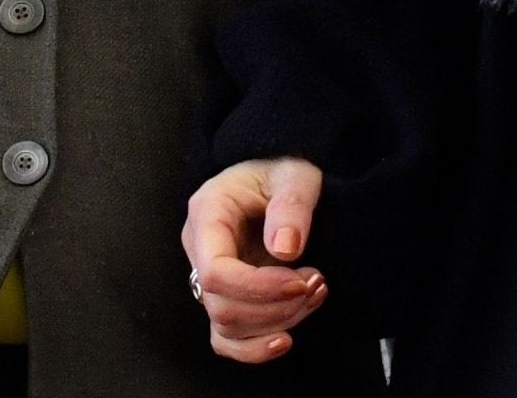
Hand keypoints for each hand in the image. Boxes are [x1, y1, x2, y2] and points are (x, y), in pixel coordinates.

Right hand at [180, 157, 327, 363]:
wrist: (278, 172)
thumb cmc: (282, 168)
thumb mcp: (294, 174)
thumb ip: (290, 206)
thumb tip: (284, 249)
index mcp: (207, 213)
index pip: (216, 272)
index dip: (258, 289)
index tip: (301, 281)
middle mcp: (199, 247)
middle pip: (222, 306)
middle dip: (275, 307)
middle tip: (317, 282)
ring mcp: (208, 274)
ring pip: (227, 327)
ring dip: (277, 322)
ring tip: (314, 293)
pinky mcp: (226, 294)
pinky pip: (226, 337)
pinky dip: (254, 348)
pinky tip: (285, 339)